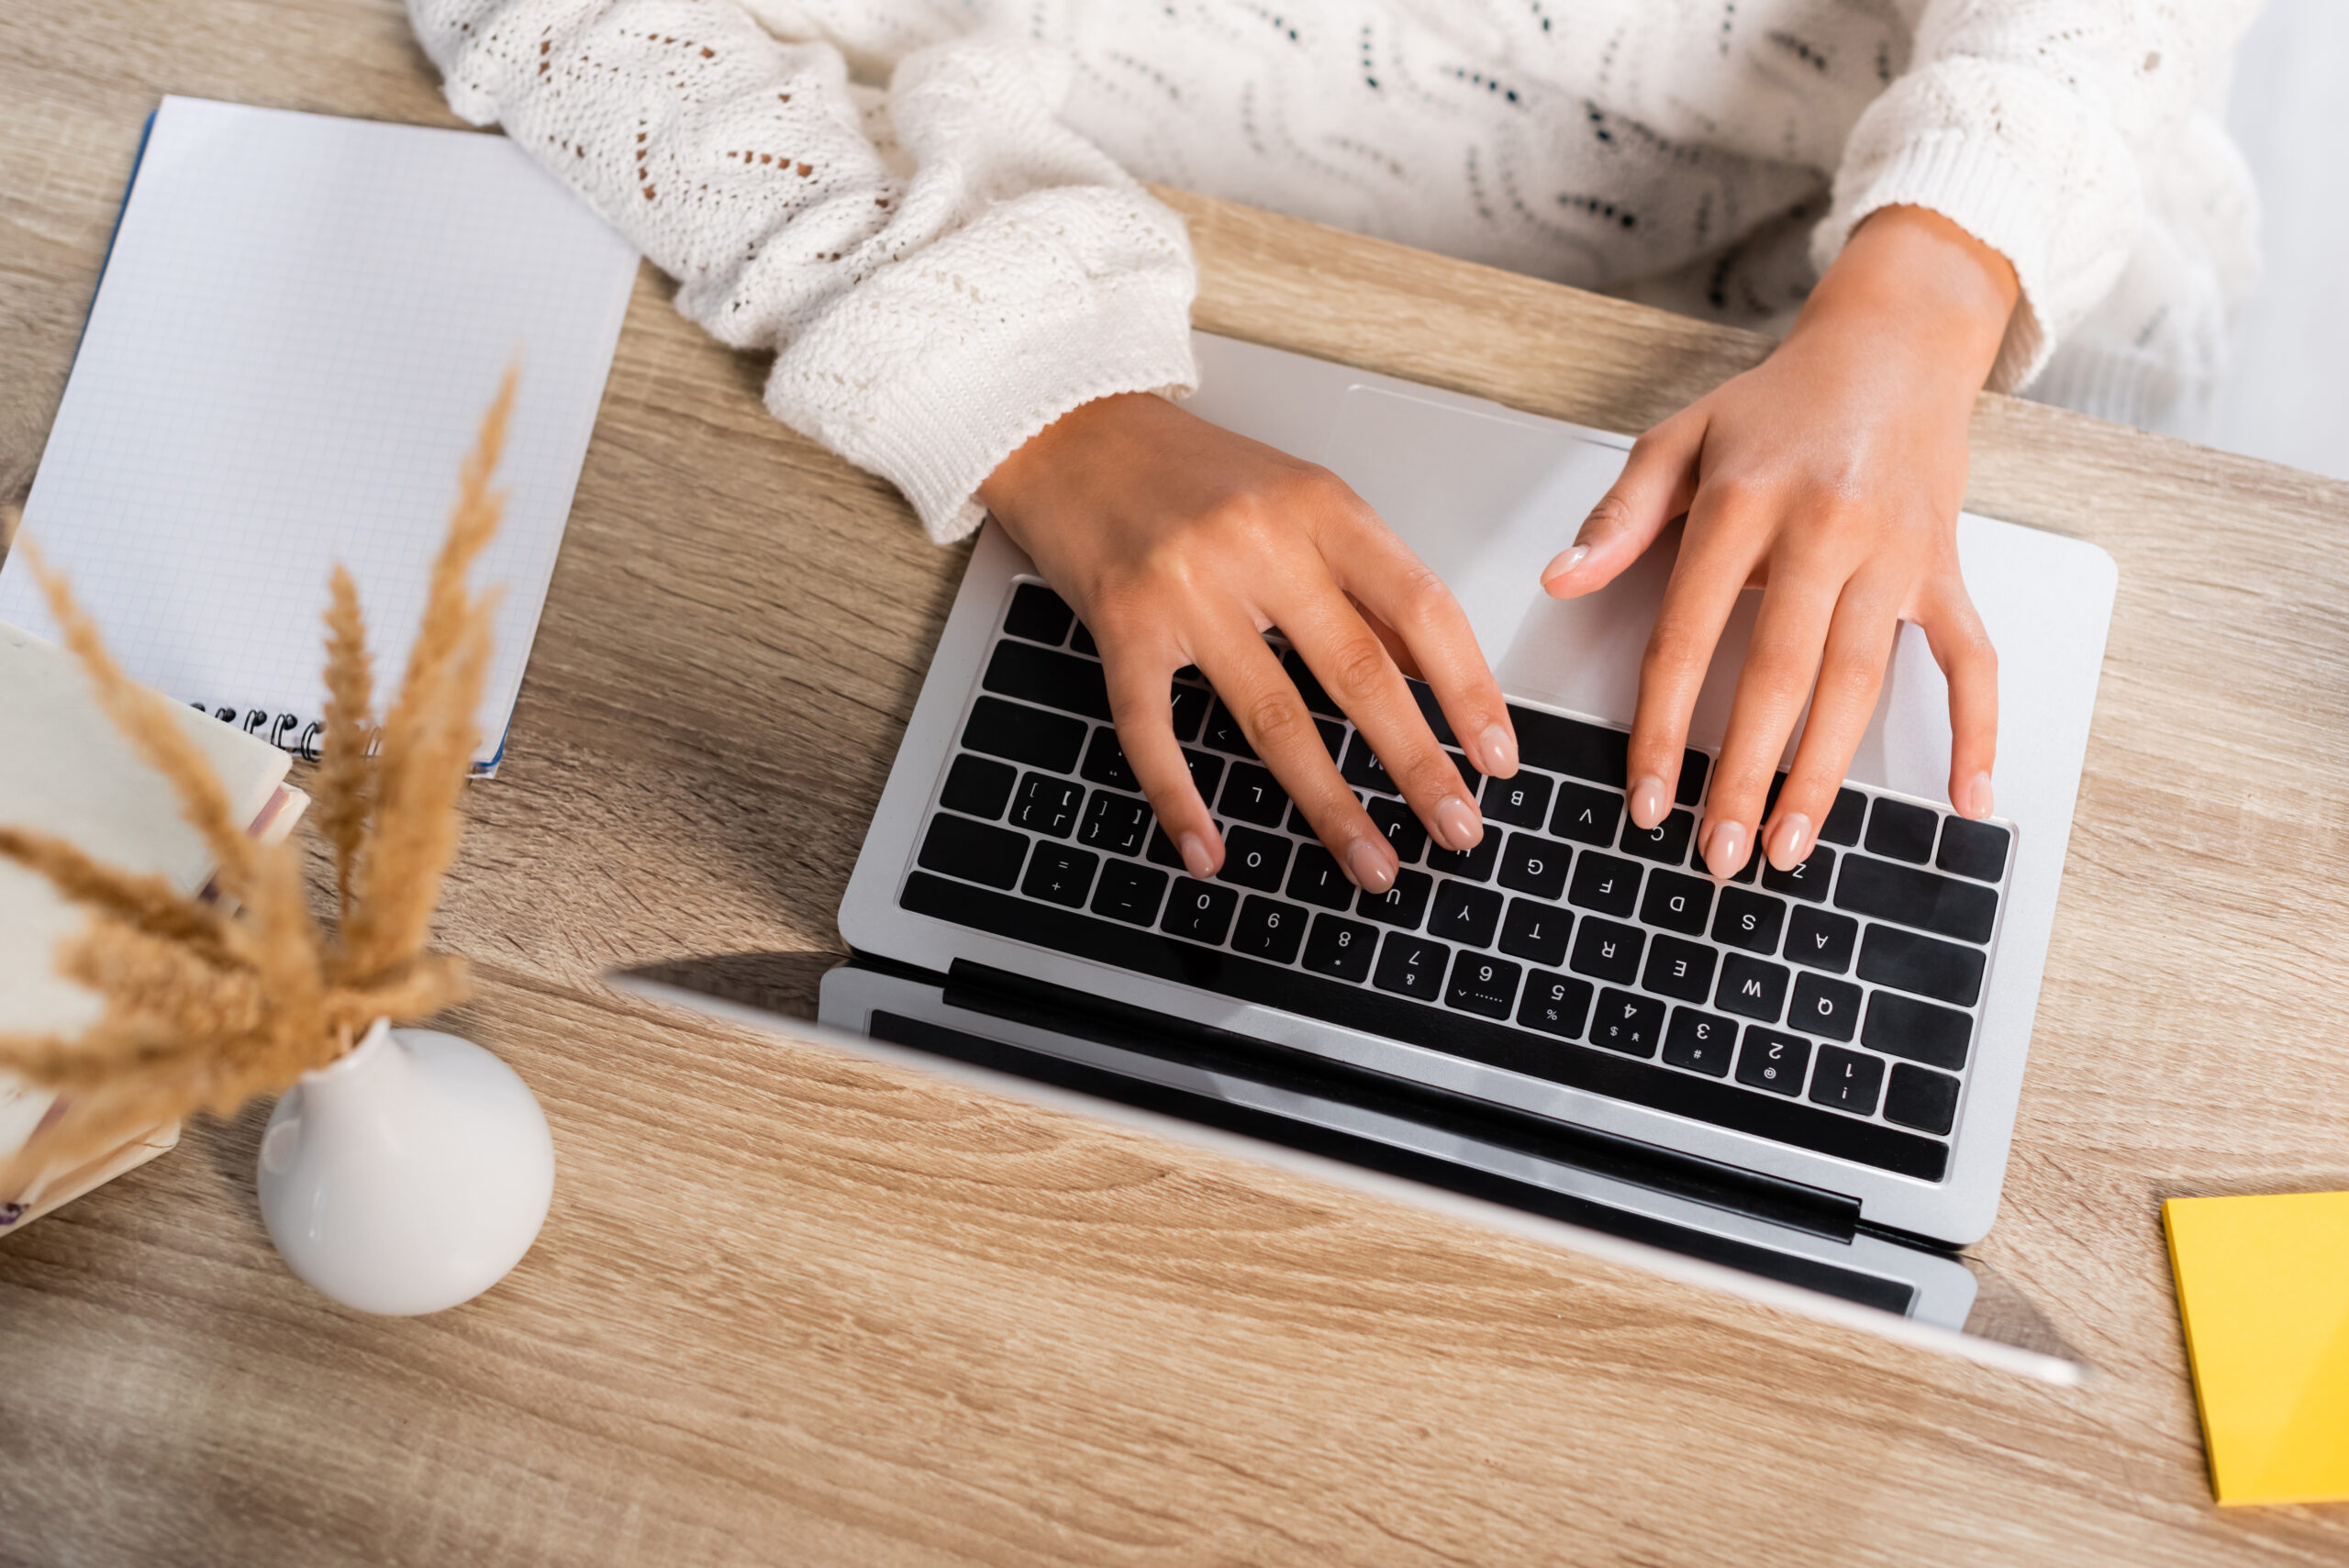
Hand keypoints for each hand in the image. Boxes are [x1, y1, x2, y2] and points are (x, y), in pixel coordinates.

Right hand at [977, 392, 1517, 893]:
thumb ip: (1365, 582)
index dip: (1468, 690)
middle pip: (1359, 672)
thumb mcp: (1298, 500)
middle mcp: (1259, 544)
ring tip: (1371, 862)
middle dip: (1419, 765)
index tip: (1497, 757)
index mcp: (1320, 507)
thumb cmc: (1188, 470)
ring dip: (1329, 804)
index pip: (1421, 608)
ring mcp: (1187, 588)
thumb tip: (1436, 675)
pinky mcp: (1121, 625)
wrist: (1069, 430)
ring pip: (1274, 716)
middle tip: (1458, 830)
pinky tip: (1209, 852)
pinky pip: (1154, 730)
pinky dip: (1181, 800)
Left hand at [1541, 205, 2016, 877]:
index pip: (1689, 635)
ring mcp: (1894, 556)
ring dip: (1823, 774)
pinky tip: (1965, 800)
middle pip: (1777, 677)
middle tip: (1717, 853)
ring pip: (1858, 683)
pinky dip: (1975, 730)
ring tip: (1788, 846)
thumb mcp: (1679, 439)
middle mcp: (1823, 533)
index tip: (1644, 796)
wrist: (1893, 345)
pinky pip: (1968, 659)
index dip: (1661, 724)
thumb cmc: (1776, 405)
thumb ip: (1620, 516)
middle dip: (1743, 774)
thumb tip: (1562, 580)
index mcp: (1744, 505)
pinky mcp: (1944, 569)